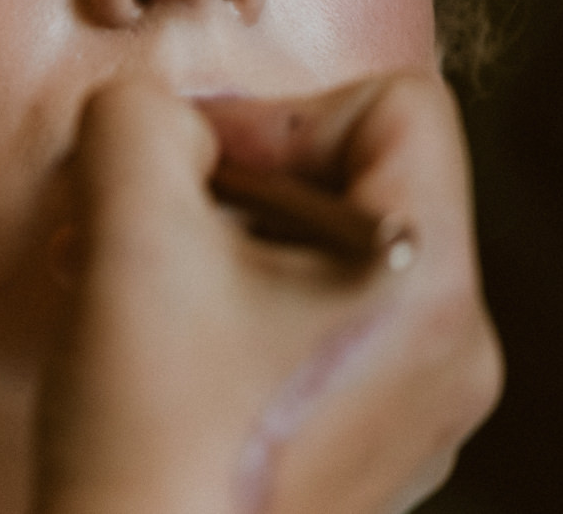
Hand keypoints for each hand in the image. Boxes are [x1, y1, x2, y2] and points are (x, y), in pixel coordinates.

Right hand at [33, 74, 501, 513]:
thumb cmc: (149, 434)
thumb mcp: (127, 231)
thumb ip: (138, 121)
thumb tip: (154, 119)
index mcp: (429, 286)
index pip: (396, 106)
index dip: (276, 112)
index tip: (183, 173)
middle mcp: (447, 352)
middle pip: (350, 181)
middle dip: (222, 185)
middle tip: (127, 223)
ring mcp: (406, 414)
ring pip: (315, 258)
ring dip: (206, 246)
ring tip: (115, 281)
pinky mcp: (354, 456)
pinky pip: (302, 332)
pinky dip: (219, 314)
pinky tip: (143, 347)